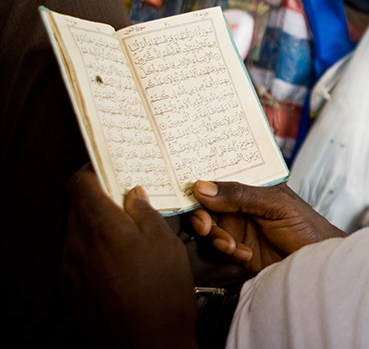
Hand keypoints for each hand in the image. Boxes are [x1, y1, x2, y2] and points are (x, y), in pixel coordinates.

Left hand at [64, 167, 197, 348]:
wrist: (149, 344)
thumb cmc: (162, 293)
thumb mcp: (164, 242)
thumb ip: (144, 212)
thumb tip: (133, 195)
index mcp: (100, 226)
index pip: (79, 184)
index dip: (94, 171)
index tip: (111, 169)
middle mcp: (77, 245)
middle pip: (78, 208)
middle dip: (101, 201)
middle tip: (128, 201)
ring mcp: (70, 270)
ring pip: (78, 234)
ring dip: (98, 228)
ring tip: (130, 236)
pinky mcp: (71, 290)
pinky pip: (79, 259)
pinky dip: (95, 252)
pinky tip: (122, 263)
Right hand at [190, 181, 345, 271]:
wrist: (315, 267)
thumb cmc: (308, 228)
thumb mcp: (276, 205)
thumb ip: (241, 196)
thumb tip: (203, 187)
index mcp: (254, 186)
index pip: (222, 177)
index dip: (203, 183)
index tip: (190, 193)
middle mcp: (243, 204)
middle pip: (207, 204)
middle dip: (203, 216)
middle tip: (208, 227)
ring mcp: (240, 226)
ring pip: (210, 227)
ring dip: (217, 237)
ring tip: (233, 246)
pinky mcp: (238, 248)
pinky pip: (218, 248)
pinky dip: (226, 252)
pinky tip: (245, 255)